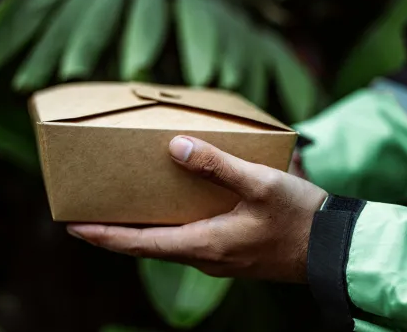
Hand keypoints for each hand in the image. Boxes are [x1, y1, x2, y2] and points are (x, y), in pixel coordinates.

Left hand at [66, 136, 327, 282]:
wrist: (333, 249)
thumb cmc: (299, 218)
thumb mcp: (260, 184)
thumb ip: (217, 165)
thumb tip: (176, 147)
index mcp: (203, 244)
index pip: (139, 244)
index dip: (103, 235)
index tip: (73, 226)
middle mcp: (204, 257)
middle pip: (147, 246)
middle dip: (116, 232)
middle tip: (90, 214)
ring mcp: (218, 259)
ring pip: (167, 244)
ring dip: (141, 230)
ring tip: (122, 209)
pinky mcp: (230, 254)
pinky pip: (187, 242)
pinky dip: (167, 228)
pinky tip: (170, 208)